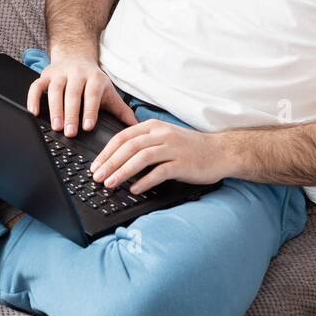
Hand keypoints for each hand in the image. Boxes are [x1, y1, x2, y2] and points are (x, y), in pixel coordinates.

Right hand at [26, 53, 137, 136]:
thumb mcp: (109, 93)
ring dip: (54, 108)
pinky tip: (34, 113)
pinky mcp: (45, 75)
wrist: (76, 55)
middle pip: (73, 93)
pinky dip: (33, 98)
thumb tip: (137, 128)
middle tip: (69, 133)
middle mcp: (77, 74)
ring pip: (55, 90)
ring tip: (55, 126)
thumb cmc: (94, 81)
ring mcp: (60, 74)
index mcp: (95, 79)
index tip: (88, 127)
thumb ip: (122, 111)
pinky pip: (36, 86)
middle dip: (71, 114)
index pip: (92, 94)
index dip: (90, 110)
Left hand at [90, 120, 234, 194]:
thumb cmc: (190, 147)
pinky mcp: (182, 163)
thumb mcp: (165, 137)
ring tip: (110, 183)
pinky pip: (159, 172)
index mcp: (154, 126)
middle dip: (109, 163)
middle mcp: (162, 134)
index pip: (123, 136)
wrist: (220, 152)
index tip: (95, 165)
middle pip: (129, 147)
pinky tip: (135, 189)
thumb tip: (117, 158)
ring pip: (141, 158)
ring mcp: (173, 148)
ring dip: (123, 171)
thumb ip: (144, 143)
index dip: (106, 151)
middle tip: (97, 176)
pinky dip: (144, 181)